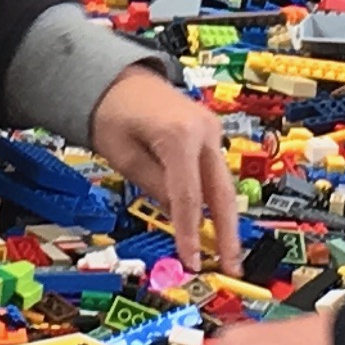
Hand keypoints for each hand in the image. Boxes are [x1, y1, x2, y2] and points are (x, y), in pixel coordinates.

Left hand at [89, 68, 244, 276]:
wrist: (117, 77)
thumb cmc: (111, 112)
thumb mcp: (124, 157)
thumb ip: (155, 188)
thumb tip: (178, 218)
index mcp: (180, 136)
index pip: (189, 198)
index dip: (190, 234)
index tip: (192, 262)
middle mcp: (204, 131)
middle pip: (222, 193)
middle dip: (227, 233)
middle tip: (232, 267)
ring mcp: (211, 130)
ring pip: (223, 184)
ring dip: (225, 219)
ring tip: (227, 254)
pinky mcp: (208, 133)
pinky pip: (214, 172)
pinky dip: (215, 199)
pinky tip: (215, 225)